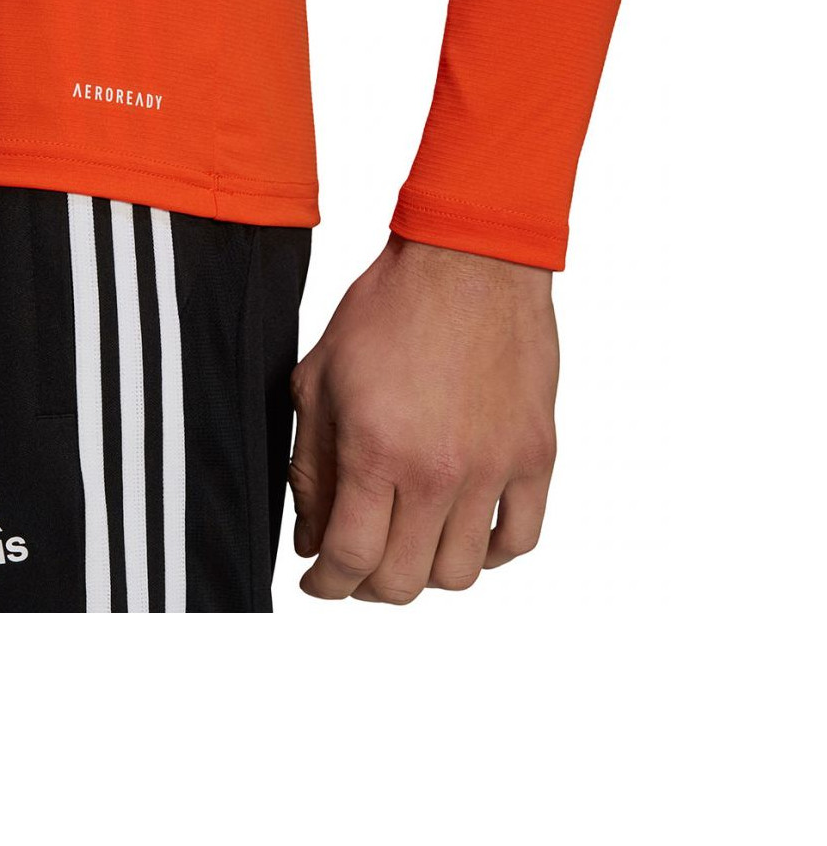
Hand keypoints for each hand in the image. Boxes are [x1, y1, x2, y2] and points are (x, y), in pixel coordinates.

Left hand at [289, 235, 558, 603]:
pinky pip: (520, 538)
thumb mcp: (319, 380)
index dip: (326, 584)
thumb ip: (310, 467)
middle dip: (368, 585)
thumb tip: (311, 538)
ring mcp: (494, 466)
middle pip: (403, 580)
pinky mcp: (535, 454)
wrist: (467, 260)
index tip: (320, 582)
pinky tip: (465, 531)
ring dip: (426, 572)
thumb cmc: (389, 309)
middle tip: (358, 563)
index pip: (350, 559)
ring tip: (410, 544)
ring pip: (462, 572)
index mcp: (377, 450)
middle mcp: (439, 470)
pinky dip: (491, 552)